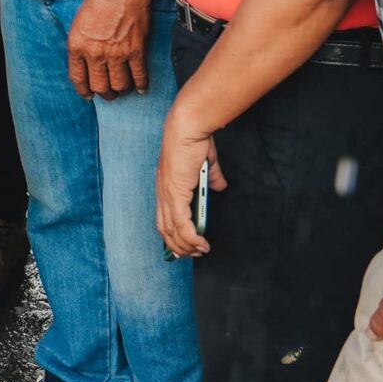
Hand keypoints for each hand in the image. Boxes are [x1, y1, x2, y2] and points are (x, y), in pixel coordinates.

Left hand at [67, 0, 156, 96]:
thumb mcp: (80, 19)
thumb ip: (82, 40)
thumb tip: (87, 56)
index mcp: (77, 44)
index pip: (77, 77)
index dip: (83, 90)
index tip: (88, 95)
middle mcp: (95, 53)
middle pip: (99, 86)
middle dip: (104, 94)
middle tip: (108, 94)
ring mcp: (116, 54)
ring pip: (118, 85)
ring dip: (121, 90)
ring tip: (122, 90)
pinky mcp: (136, 52)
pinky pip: (139, 76)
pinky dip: (140, 84)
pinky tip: (140, 87)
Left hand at [155, 114, 223, 257]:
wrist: (187, 127)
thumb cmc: (194, 140)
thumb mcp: (205, 163)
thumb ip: (212, 177)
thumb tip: (220, 186)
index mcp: (166, 185)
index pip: (163, 217)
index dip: (170, 234)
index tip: (181, 247)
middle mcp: (162, 192)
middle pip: (165, 229)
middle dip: (178, 246)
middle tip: (194, 254)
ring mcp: (167, 194)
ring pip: (172, 231)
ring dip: (186, 245)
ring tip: (200, 251)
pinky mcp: (175, 194)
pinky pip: (181, 224)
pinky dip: (191, 238)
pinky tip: (201, 244)